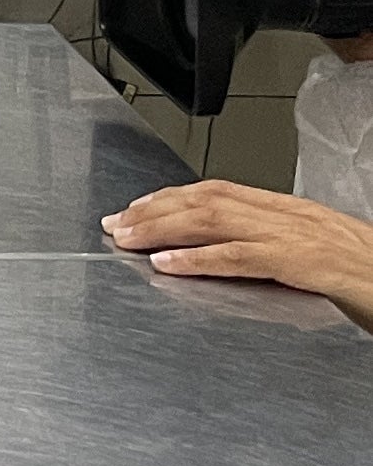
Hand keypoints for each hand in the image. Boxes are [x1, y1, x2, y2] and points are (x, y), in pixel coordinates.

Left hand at [105, 179, 372, 327]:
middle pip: (205, 200)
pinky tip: (168, 265)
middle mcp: (286, 215)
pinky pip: (240, 256)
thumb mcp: (314, 252)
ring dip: (163, 228)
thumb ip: (271, 246)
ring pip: (213, 220)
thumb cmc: (368, 273)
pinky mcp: (303, 262)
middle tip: (117, 223)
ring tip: (129, 239)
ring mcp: (294, 236)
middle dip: (154, 210)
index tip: (135, 209)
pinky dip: (198, 259)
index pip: (215, 192)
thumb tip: (225, 251)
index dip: (169, 198)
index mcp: (287, 209)